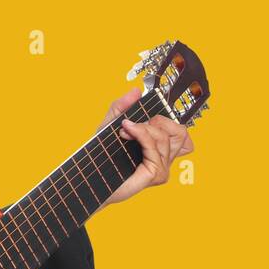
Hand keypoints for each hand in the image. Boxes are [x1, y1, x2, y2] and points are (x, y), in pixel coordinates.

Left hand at [95, 86, 194, 208]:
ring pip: (165, 137)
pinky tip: (127, 134)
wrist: (88, 178)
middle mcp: (163, 158)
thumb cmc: (100, 156)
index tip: (139, 117)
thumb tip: (136, 91)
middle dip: (157, 121)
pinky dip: (141, 136)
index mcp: (158, 148)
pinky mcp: (155, 174)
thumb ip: (121, 107)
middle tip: (134, 124)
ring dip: (143, 129)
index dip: (164, 118)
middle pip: (180, 132)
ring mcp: (161, 168)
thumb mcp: (109, 125)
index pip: (180, 131)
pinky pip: (155, 147)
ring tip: (124, 132)